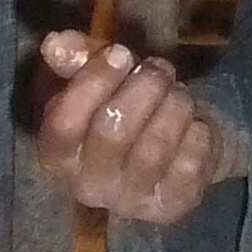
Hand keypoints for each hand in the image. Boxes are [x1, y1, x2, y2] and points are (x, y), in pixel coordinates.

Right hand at [36, 31, 237, 224]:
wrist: (182, 147)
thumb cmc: (133, 108)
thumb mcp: (104, 78)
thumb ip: (78, 59)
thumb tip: (55, 43)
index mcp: (59, 156)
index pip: (64, 123)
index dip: (94, 82)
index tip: (121, 53)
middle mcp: (87, 187)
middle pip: (112, 132)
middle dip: (144, 88)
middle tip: (160, 69)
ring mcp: (130, 202)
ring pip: (154, 147)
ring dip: (174, 106)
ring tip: (178, 94)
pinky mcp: (170, 207)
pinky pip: (188, 163)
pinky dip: (196, 133)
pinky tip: (193, 126)